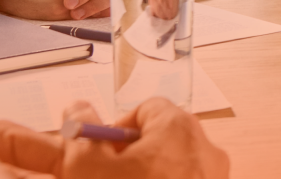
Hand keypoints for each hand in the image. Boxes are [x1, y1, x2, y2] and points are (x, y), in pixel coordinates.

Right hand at [0, 99, 229, 178]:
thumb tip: (76, 109)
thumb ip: (81, 136)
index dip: (116, 131)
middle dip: (130, 161)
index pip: (145, 110)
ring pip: (173, 170)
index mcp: (178, 127)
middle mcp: (204, 149)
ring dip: (149, 178)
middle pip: (160, 142)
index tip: (98, 157)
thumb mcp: (89, 169)